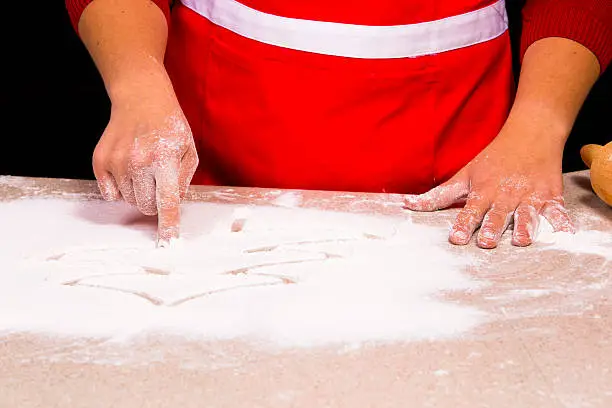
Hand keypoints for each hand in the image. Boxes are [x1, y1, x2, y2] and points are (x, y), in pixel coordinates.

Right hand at [92, 75, 198, 245]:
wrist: (141, 99)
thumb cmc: (169, 127)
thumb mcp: (188, 150)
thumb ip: (183, 180)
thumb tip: (172, 204)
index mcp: (164, 159)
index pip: (167, 200)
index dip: (168, 224)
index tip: (168, 241)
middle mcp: (138, 162)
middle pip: (146, 206)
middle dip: (155, 202)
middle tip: (158, 182)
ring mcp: (116, 161)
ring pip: (128, 200)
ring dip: (138, 192)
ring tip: (144, 168)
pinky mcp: (100, 161)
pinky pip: (110, 193)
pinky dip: (120, 188)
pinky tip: (127, 168)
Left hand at [403, 128, 573, 248]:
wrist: (531, 133)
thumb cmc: (493, 158)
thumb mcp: (464, 175)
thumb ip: (438, 196)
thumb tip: (407, 206)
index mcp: (483, 191)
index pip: (470, 212)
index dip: (463, 225)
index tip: (456, 240)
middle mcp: (505, 195)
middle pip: (497, 215)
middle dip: (493, 228)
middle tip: (487, 243)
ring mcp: (530, 196)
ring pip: (526, 215)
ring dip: (524, 227)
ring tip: (521, 242)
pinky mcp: (551, 195)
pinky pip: (557, 211)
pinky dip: (562, 221)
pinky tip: (565, 233)